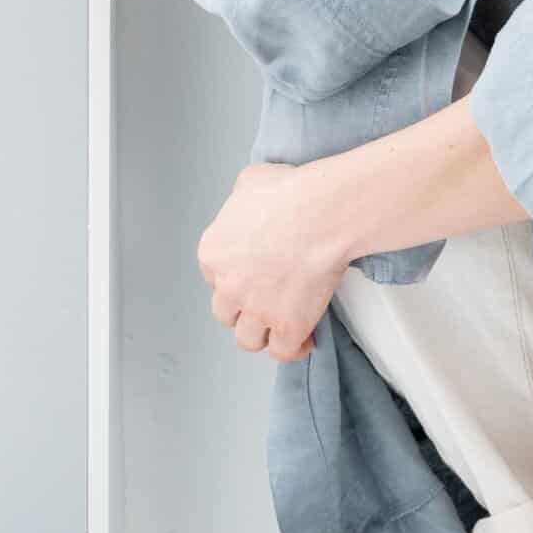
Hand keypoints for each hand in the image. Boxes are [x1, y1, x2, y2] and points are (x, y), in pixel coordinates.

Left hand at [196, 161, 347, 362]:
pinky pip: (284, 351)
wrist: (319, 214)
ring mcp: (257, 310)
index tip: (251, 272)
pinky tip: (304, 339)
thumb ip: (242, 200)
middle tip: (265, 298)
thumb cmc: (290, 193)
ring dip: (263, 333)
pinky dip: (294, 348)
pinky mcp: (288, 325)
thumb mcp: (250, 181)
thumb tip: (252, 201)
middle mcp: (228, 287)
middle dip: (243, 308)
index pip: (213, 277)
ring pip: (248, 339)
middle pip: (226, 313)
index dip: (234, 276)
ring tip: (280, 324)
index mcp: (213, 254)